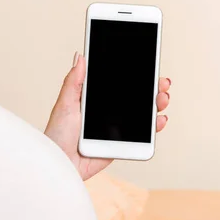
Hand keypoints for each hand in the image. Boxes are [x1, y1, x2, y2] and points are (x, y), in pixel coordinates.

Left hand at [45, 52, 170, 180]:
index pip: (119, 83)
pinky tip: (159, 120)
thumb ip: (74, 81)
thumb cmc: (56, 134)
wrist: (60, 162)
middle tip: (161, 83)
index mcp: (94, 99)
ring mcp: (115, 128)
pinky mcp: (120, 143)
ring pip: (141, 114)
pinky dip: (154, 127)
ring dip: (156, 104)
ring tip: (162, 98)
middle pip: (135, 97)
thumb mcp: (64, 103)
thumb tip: (80, 57)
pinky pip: (140, 135)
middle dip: (151, 88)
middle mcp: (107, 112)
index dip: (135, 75)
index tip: (148, 66)